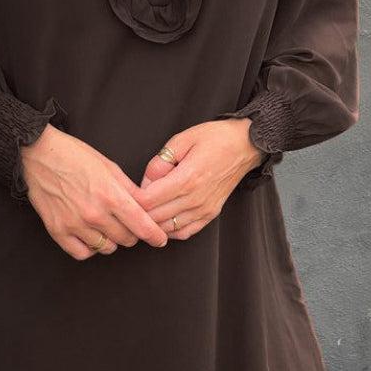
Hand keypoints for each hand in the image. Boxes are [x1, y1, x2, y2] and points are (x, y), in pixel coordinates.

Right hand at [20, 125, 170, 258]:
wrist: (39, 154)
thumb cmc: (75, 156)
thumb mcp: (109, 167)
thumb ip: (130, 189)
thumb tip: (147, 206)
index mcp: (111, 195)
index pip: (142, 226)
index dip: (155, 235)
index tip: (159, 239)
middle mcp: (94, 213)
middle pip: (127, 239)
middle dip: (132, 232)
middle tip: (126, 222)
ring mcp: (75, 224)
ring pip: (107, 248)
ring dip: (111, 240)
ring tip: (106, 225)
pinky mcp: (58, 231)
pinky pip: (82, 253)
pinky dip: (90, 248)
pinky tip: (90, 236)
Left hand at [136, 120, 263, 240]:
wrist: (246, 145)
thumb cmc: (216, 138)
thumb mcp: (182, 139)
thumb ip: (160, 162)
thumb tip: (145, 182)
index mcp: (186, 179)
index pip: (147, 201)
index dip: (131, 199)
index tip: (125, 193)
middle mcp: (195, 199)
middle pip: (154, 218)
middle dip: (137, 213)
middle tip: (128, 204)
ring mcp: (204, 209)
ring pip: (168, 229)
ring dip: (152, 223)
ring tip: (142, 213)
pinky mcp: (211, 214)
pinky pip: (185, 232)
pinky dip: (170, 230)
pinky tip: (162, 220)